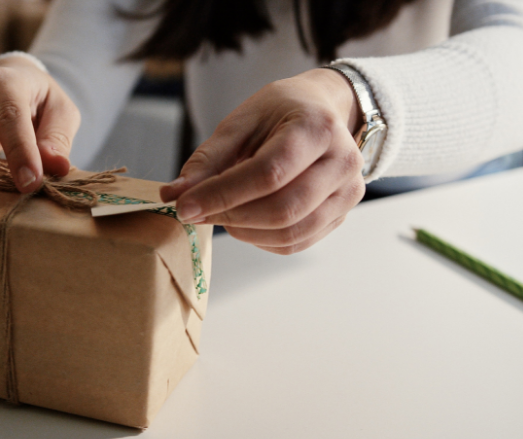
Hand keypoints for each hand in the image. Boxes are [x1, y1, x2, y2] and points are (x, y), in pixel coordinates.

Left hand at [160, 68, 366, 254]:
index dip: (223, 194)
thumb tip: (174, 196)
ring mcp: (348, 192)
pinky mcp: (342, 214)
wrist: (323, 111)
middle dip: (231, 216)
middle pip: (283, 209)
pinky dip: (261, 240)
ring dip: (245, 232)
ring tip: (221, 215)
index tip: (184, 206)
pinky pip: (297, 242)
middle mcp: (343, 162)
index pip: (269, 173)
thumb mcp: (241, 122)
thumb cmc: (280, 113)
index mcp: (317, 128)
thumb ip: (208, 159)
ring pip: (291, 233)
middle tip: (197, 213)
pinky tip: (244, 222)